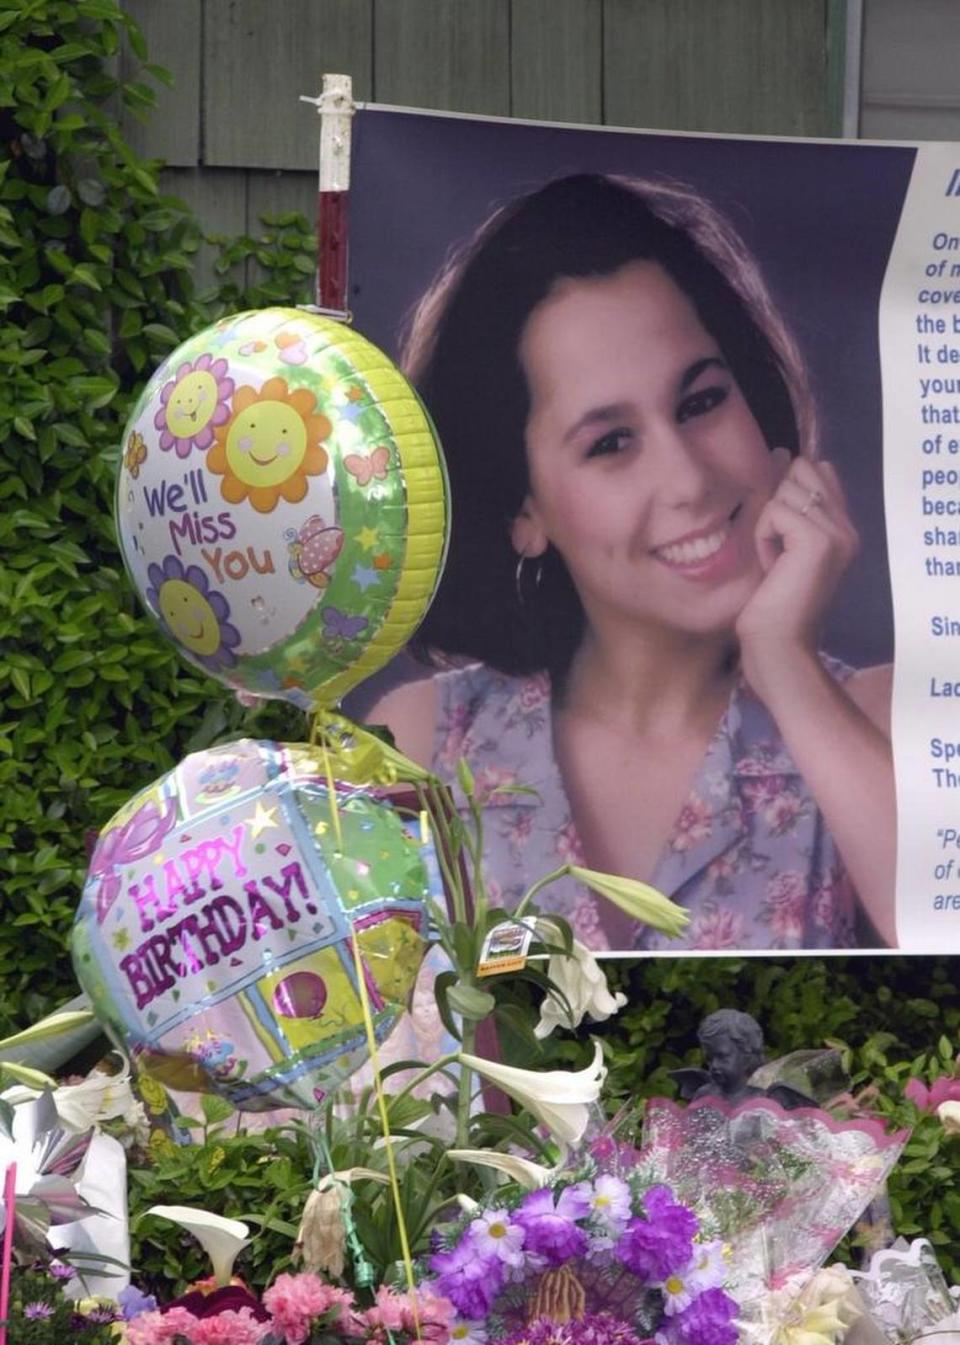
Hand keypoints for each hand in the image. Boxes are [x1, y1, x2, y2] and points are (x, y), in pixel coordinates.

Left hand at [736, 452, 858, 696]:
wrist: (778, 646)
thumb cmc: (771, 605)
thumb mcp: (780, 546)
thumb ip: (787, 505)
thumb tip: (782, 454)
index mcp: (843, 529)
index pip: (820, 470)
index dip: (789, 486)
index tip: (776, 526)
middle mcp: (848, 528)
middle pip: (802, 470)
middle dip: (776, 504)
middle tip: (776, 549)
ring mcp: (837, 533)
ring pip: (786, 489)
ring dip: (767, 525)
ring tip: (775, 562)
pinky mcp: (818, 540)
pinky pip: (775, 510)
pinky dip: (763, 537)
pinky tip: (772, 566)